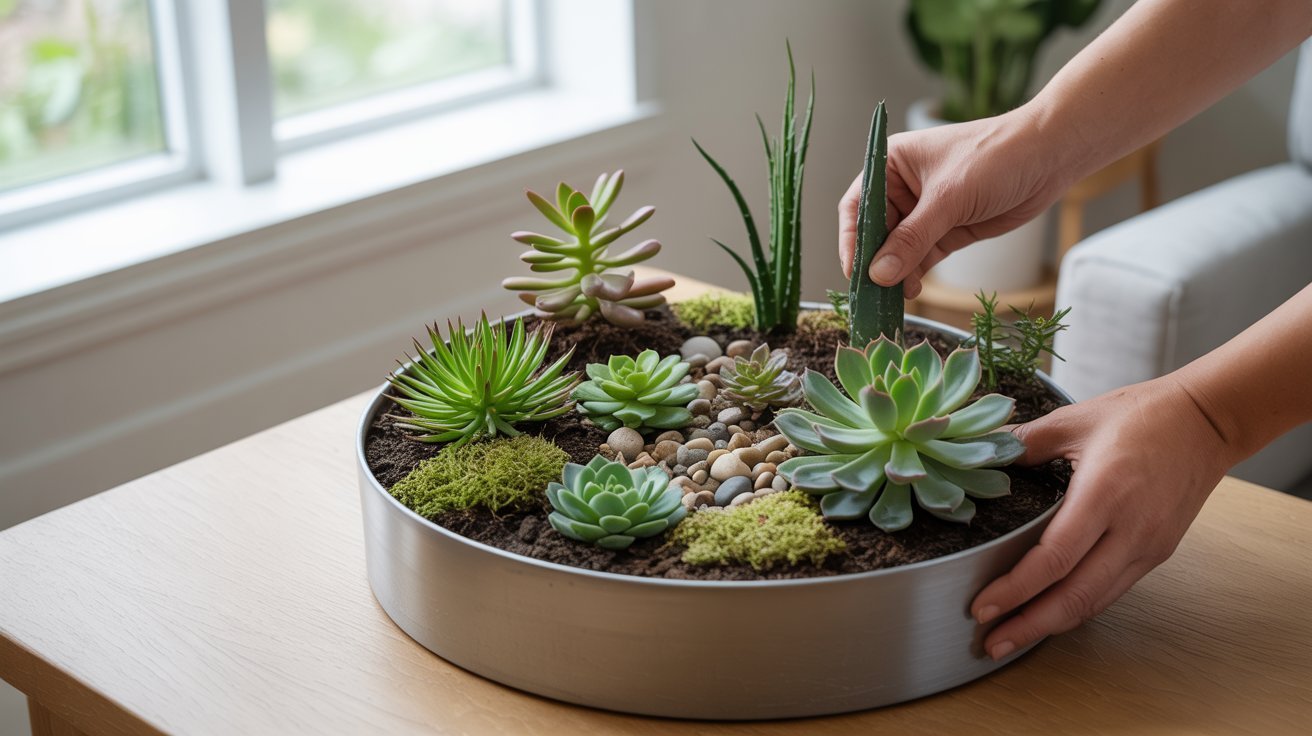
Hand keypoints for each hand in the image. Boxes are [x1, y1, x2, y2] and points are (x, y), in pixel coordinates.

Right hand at [838, 106, 1068, 297]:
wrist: (1050, 156)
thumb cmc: (995, 158)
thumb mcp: (948, 199)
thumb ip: (911, 239)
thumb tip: (878, 275)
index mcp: (892, 164)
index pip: (857, 205)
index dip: (851, 238)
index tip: (855, 270)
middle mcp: (903, 188)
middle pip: (875, 232)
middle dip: (875, 262)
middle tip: (873, 293)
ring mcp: (926, 211)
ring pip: (898, 249)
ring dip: (895, 273)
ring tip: (895, 297)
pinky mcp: (948, 229)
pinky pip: (921, 256)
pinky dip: (915, 273)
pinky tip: (912, 289)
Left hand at [970, 375, 1233, 659]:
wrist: (1207, 421)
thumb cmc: (1141, 415)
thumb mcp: (1074, 420)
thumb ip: (1023, 443)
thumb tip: (980, 454)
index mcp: (1104, 494)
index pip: (1054, 558)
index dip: (1016, 589)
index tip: (981, 607)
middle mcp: (1130, 530)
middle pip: (1075, 595)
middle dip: (1029, 625)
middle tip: (990, 643)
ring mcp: (1147, 546)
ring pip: (1095, 601)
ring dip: (1051, 625)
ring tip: (1011, 638)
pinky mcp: (1157, 553)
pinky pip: (1112, 590)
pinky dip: (1078, 607)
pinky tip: (1050, 614)